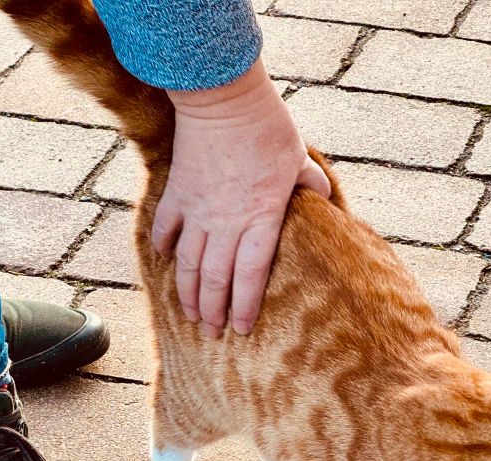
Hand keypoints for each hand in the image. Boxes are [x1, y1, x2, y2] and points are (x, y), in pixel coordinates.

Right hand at [155, 58, 330, 336]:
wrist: (221, 95)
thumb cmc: (266, 127)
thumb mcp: (297, 158)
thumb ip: (310, 187)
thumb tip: (326, 204)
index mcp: (259, 220)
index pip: (252, 276)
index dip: (246, 307)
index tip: (243, 330)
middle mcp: (225, 223)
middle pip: (216, 280)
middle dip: (213, 312)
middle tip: (213, 334)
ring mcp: (197, 210)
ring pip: (188, 264)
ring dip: (188, 293)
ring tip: (190, 315)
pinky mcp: (177, 193)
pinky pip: (166, 228)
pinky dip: (164, 247)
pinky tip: (166, 262)